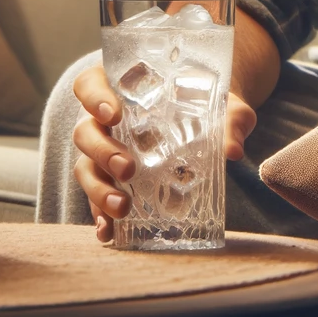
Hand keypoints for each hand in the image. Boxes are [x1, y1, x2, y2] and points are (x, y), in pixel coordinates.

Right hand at [72, 64, 257, 242]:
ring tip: (122, 207)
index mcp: (121, 86)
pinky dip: (99, 213)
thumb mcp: (223, 104)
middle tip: (128, 168)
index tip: (113, 114)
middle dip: (101, 151)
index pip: (91, 85)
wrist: (206, 120)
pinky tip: (109, 231)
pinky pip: (95, 196)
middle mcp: (104, 118)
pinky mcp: (109, 178)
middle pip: (85, 131)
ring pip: (85, 166)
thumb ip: (231, 118)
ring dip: (98, 189)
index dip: (94, 98)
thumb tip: (233, 150)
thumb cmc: (206, 102)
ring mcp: (104, 149)